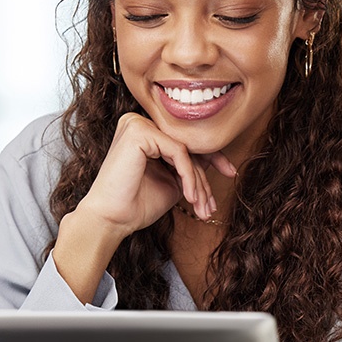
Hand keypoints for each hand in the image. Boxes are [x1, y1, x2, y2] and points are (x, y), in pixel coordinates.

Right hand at [51, 113, 236, 303]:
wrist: (111, 219)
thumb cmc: (135, 204)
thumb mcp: (172, 181)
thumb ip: (188, 167)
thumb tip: (218, 158)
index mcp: (144, 132)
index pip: (183, 141)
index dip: (211, 157)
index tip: (231, 173)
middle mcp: (138, 122)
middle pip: (186, 146)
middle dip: (204, 178)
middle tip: (212, 204)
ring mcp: (137, 124)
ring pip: (185, 150)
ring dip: (198, 182)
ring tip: (201, 207)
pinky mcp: (138, 131)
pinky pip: (178, 152)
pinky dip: (188, 176)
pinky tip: (189, 197)